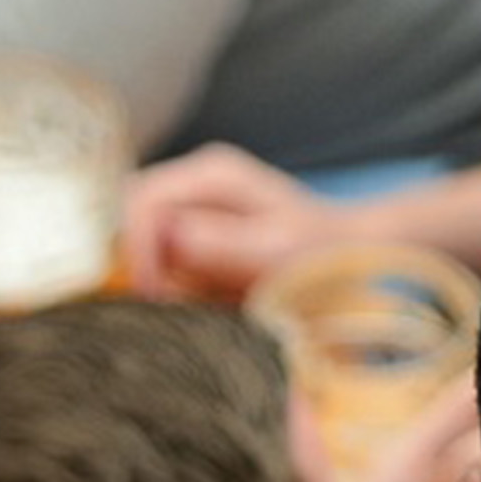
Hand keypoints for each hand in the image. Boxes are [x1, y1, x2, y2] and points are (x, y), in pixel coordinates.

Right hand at [123, 143, 338, 301]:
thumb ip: (226, 243)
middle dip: (138, 262)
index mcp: (213, 175)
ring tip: (179, 306)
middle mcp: (196, 183)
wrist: (349, 253)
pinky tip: (189, 302)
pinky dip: (166, 282)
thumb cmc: (321, 251)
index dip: (137, 246)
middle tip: (161, 304)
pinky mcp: (195, 233)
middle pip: (131, 216)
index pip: (142, 199)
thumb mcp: (278, 250)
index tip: (153, 291)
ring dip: (150, 274)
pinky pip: (161, 256)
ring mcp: (193, 206)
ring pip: (140, 238)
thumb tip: (171, 237)